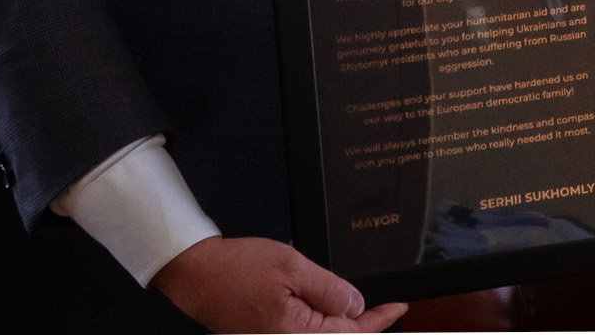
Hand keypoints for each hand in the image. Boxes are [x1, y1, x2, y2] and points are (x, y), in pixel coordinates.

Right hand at [150, 236, 405, 332]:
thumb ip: (328, 290)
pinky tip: (315, 291)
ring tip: (344, 294)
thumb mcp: (292, 267)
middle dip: (360, 321)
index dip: (379, 320)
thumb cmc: (238, 268)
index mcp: (295, 333)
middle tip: (383, 304)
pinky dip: (314, 311)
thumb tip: (356, 307)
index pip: (350, 334)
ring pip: (319, 331)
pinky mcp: (266, 334)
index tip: (399, 307)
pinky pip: (300, 327)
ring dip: (335, 314)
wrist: (195, 273)